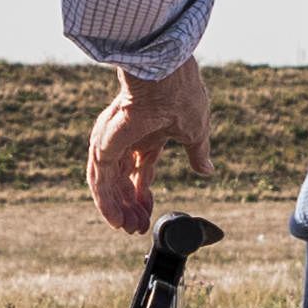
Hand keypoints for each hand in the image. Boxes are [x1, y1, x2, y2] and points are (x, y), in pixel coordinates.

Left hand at [89, 63, 213, 233]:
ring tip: (128, 228)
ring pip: (109, 184)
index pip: (141, 171)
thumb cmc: (183, 95)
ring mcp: (113, 142)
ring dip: (117, 209)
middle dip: (131, 206)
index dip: (144, 194)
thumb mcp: (195, 132)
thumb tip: (207, 170)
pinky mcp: (103, 146)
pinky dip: (106, 202)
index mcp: (148, 135)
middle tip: (137, 228)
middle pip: (123, 182)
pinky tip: (114, 219)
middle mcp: (127, 140)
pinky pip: (99, 181)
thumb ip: (198, 153)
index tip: (150, 213)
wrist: (167, 78)